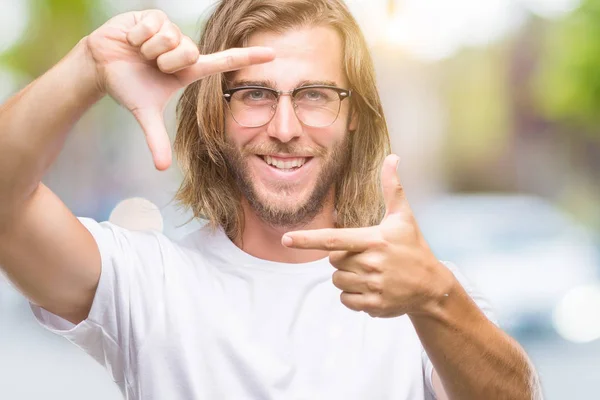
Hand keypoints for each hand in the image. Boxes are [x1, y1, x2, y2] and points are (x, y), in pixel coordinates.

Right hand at [85, 9, 274, 169]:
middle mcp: (185, 49)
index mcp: (189, 70)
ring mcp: (172, 30)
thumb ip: (156, 139)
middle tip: (151, 64)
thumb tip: (162, 168)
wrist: (101, 64)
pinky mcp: (156, 16)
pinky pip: (153, 26)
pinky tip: (133, 39)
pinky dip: (138, 36)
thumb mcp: (144, 112)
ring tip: (140, 52)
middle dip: (164, 62)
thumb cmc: (128, 86)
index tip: (273, 56)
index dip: (248, 59)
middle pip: (189, 52)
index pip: (224, 62)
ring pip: (170, 39)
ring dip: (149, 49)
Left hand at [282, 154, 454, 317]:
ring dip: (347, 277)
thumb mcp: (403, 217)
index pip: (333, 240)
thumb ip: (392, 188)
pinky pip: (345, 299)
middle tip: (366, 256)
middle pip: (333, 261)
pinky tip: (371, 288)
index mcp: (373, 240)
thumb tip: (392, 157)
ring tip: (370, 273)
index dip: (307, 240)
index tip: (286, 239)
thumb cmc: (413, 247)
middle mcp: (371, 263)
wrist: (432, 287)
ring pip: (337, 281)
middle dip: (343, 258)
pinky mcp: (374, 305)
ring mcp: (372, 286)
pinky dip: (353, 295)